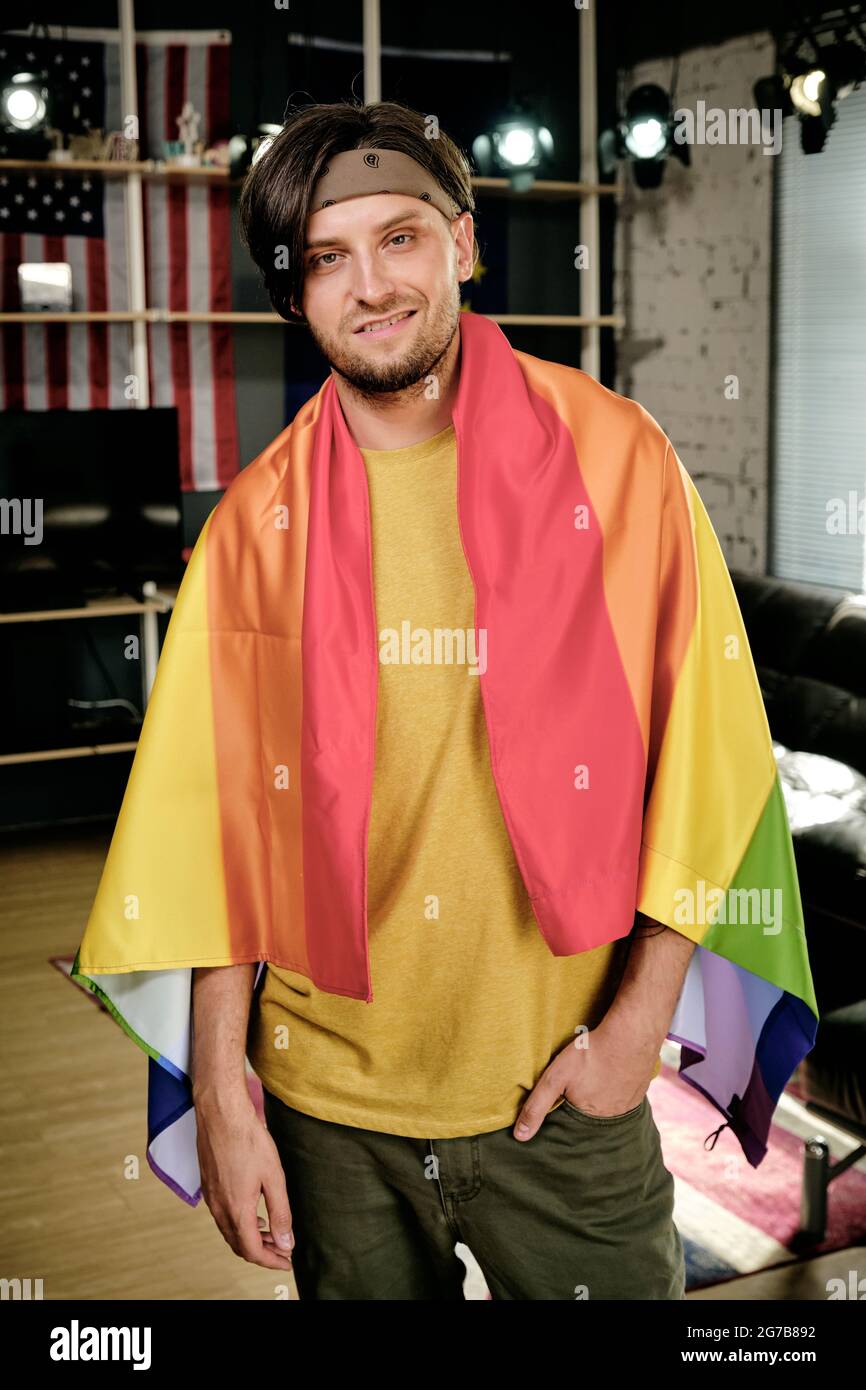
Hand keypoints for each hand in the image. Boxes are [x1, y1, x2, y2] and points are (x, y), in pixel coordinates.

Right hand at [194, 1088, 294, 1269]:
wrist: (221, 1114)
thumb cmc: (248, 1140)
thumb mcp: (274, 1177)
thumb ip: (280, 1213)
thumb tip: (287, 1243)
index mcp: (237, 1210)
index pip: (253, 1251)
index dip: (271, 1261)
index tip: (287, 1262)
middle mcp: (219, 1209)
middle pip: (239, 1245)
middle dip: (263, 1252)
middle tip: (283, 1250)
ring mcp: (210, 1198)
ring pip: (230, 1232)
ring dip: (250, 1239)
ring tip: (272, 1234)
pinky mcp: (208, 1186)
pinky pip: (222, 1217)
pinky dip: (239, 1225)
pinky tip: (252, 1215)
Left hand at [513, 1024, 655, 1141]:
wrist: (631, 1034)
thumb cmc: (591, 1054)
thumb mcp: (555, 1078)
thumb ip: (537, 1106)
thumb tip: (520, 1136)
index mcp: (591, 1119)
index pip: (573, 1122)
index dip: (567, 1105)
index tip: (566, 1092)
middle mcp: (613, 1117)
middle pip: (592, 1113)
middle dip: (585, 1100)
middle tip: (582, 1080)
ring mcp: (631, 1103)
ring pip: (610, 1103)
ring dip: (603, 1092)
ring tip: (595, 1075)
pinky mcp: (642, 1088)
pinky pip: (626, 1092)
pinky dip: (618, 1084)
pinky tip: (613, 1070)